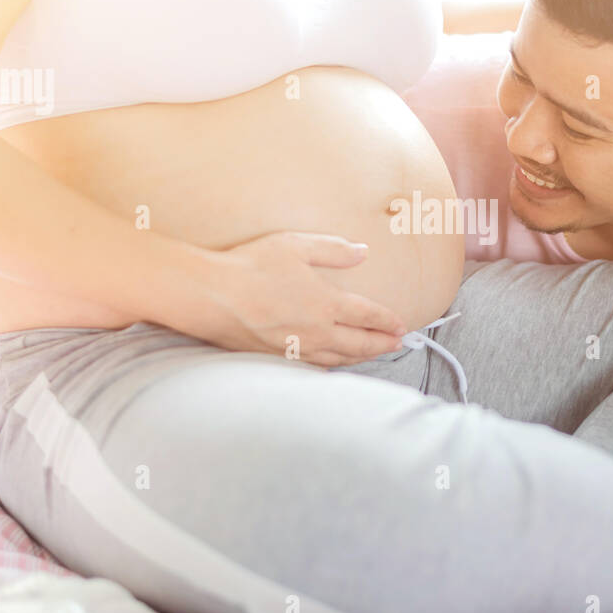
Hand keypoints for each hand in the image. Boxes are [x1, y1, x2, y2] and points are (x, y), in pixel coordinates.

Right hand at [176, 231, 407, 366]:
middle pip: (360, 343)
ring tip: (373, 355)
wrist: (210, 297)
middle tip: (398, 344)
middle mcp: (317, 331)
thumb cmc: (251, 266)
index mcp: (326, 303)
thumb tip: (362, 252)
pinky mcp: (278, 358)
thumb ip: (334, 250)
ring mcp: (298, 348)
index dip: (387, 321)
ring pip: (339, 358)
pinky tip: (334, 364)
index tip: (402, 325)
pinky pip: (315, 366)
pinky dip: (333, 366)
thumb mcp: (296, 246)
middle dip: (382, 344)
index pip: (368, 315)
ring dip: (361, 358)